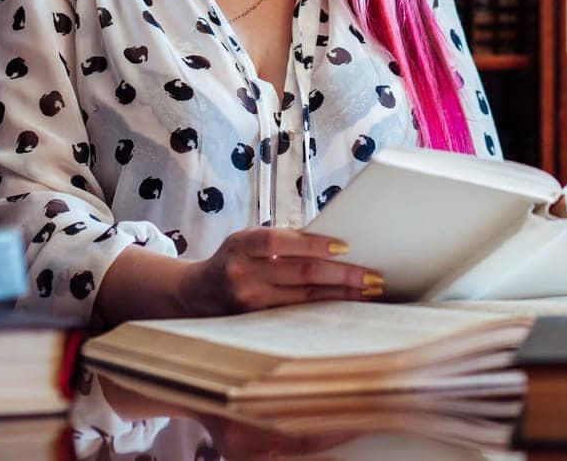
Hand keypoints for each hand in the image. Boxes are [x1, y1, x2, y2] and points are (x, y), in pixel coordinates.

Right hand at [176, 227, 382, 314]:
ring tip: (367, 292)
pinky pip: (298, 317)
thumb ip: (282, 241)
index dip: (314, 244)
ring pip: (304, 300)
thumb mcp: (246, 241)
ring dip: (340, 295)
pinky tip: (344, 308)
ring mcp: (249, 305)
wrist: (194, 296)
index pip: (280, 242)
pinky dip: (324, 310)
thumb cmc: (232, 260)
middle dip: (342, 275)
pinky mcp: (256, 326)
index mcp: (241, 246)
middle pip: (301, 274)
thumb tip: (334, 243)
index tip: (345, 247)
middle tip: (373, 276)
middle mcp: (243, 275)